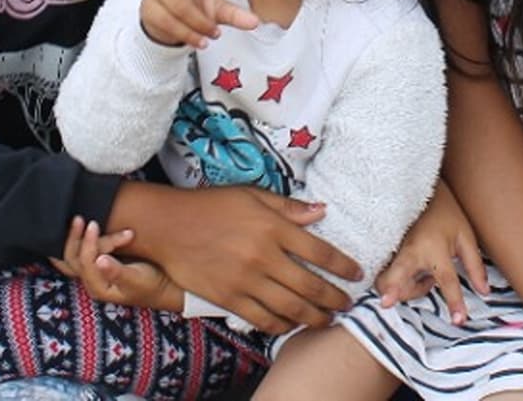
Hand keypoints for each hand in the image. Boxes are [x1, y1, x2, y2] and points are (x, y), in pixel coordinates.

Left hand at [51, 216, 179, 310]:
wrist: (165, 289)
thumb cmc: (152, 285)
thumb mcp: (137, 279)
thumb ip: (118, 271)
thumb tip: (100, 260)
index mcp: (99, 287)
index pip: (86, 262)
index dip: (90, 242)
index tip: (96, 225)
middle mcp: (93, 283)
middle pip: (74, 260)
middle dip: (76, 239)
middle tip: (82, 220)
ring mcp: (95, 275)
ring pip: (73, 258)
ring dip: (73, 240)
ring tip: (79, 221)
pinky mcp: (100, 267)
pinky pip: (80, 256)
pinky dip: (77, 244)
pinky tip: (79, 232)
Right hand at [119, 182, 363, 334]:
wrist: (166, 226)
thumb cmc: (209, 205)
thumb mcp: (251, 195)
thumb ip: (288, 207)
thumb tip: (322, 211)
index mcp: (273, 227)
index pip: (320, 252)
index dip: (344, 266)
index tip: (357, 274)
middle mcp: (264, 257)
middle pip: (311, 287)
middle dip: (335, 299)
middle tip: (348, 305)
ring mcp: (246, 281)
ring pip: (291, 309)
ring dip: (315, 318)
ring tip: (327, 321)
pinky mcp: (228, 299)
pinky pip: (262, 319)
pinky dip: (281, 326)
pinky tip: (290, 325)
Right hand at [141, 0, 259, 47]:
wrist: (164, 26)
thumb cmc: (194, 9)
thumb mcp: (216, 12)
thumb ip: (234, 15)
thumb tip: (255, 22)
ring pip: (182, 8)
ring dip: (199, 26)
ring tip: (209, 36)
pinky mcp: (150, 6)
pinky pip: (172, 23)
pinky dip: (189, 36)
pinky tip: (198, 41)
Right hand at [375, 181, 489, 324]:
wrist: (427, 194)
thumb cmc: (448, 217)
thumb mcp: (466, 238)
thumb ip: (475, 267)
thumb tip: (485, 293)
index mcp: (434, 249)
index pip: (447, 280)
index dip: (455, 302)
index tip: (459, 321)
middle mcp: (411, 252)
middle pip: (395, 277)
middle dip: (390, 290)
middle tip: (387, 303)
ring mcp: (396, 252)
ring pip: (389, 281)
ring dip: (406, 290)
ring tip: (424, 278)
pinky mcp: (387, 253)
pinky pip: (385, 275)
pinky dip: (396, 283)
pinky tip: (411, 275)